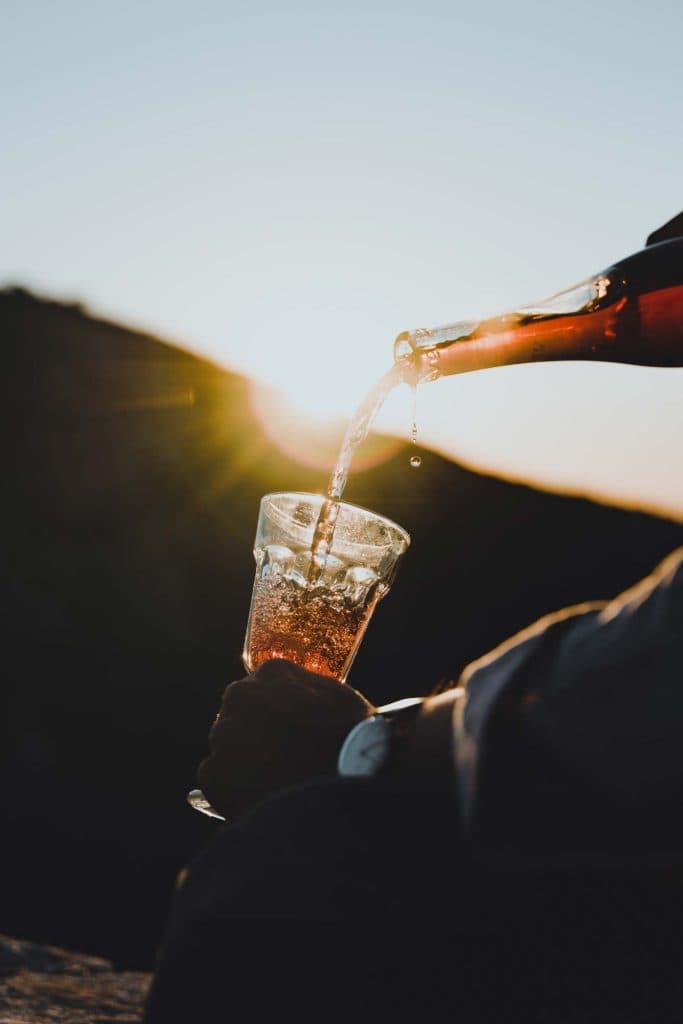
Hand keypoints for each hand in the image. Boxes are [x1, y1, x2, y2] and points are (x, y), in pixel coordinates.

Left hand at [197, 659, 374, 820]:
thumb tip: (297, 699)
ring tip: (276, 785)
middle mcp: (240, 695)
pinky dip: (234, 794)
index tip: (289, 736)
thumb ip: (309, 690)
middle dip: (255, 738)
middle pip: (239, 718)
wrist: (345, 786)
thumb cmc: (353, 741)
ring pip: (227, 750)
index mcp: (272, 673)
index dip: (277, 717)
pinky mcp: (213, 773)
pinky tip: (264, 799)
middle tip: (281, 762)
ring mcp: (223, 733)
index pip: (263, 692)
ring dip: (245, 765)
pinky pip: (218, 783)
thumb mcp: (340, 698)